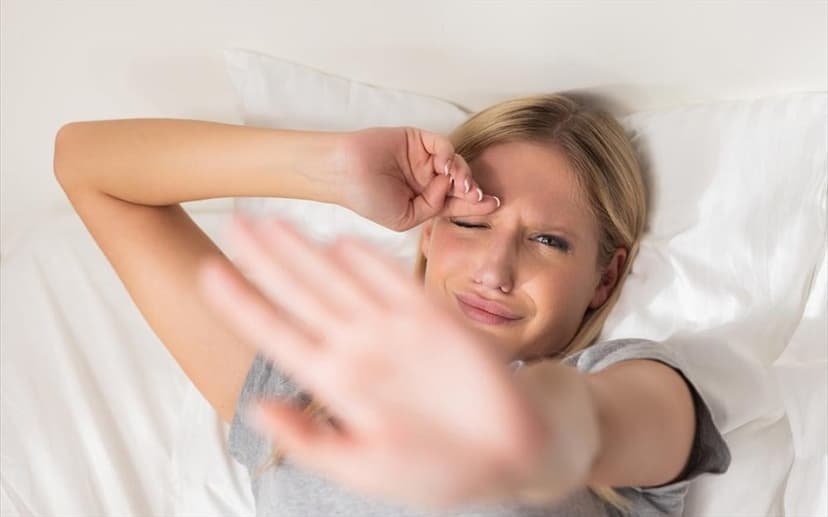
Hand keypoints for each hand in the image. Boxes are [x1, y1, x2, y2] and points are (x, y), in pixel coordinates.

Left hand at [197, 214, 547, 508]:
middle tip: (234, 222)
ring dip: (305, 250)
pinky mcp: (433, 319)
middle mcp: (358, 348)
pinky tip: (338, 241)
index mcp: (336, 383)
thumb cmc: (437, 469)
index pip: (277, 334)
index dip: (242, 303)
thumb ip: (311, 440)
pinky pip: (393, 282)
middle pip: (301, 294)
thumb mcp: (364, 469)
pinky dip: (367, 262)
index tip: (207, 273)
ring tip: (271, 220)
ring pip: (339, 279)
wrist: (510, 452)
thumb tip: (258, 411)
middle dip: (266, 259)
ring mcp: (394, 330)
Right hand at [335, 127, 500, 231]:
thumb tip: (451, 190)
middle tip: (480, 196)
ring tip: (460, 184)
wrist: (343, 172)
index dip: (476, 204)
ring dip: (462, 173)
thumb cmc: (367, 198)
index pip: (456, 203)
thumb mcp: (405, 217)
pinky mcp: (418, 139)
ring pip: (455, 164)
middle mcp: (427, 179)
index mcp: (425, 200)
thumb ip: (432, 208)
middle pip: (461, 183)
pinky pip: (442, 145)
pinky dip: (448, 155)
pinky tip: (445, 167)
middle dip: (474, 190)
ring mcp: (423, 159)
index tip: (495, 205)